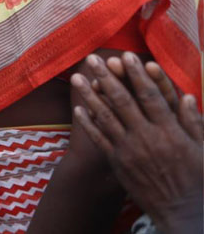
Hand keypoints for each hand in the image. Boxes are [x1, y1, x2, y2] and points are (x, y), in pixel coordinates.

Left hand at [72, 53, 202, 233]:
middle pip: (123, 101)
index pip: (151, 96)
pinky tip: (79, 108)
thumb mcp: (203, 151)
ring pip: (106, 117)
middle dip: (108, 77)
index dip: (138, 75)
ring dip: (90, 96)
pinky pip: (100, 139)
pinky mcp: (119, 163)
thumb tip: (186, 95)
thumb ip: (194, 122)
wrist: (182, 213)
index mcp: (170, 131)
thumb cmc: (196, 181)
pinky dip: (88, 123)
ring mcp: (130, 150)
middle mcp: (147, 137)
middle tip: (94, 58)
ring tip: (78, 77)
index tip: (128, 56)